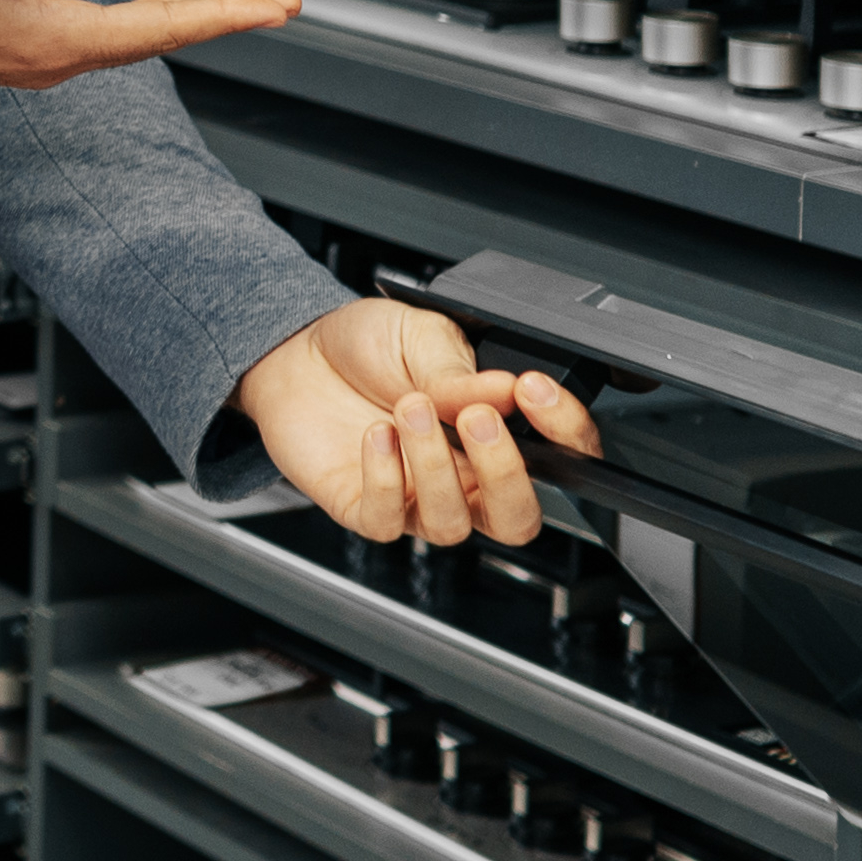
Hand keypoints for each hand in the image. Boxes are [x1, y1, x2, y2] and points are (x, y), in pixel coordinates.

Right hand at [0, 0, 301, 89]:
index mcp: (42, 43)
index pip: (156, 31)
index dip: (224, 16)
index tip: (281, 5)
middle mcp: (42, 61)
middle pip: (152, 40)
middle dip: (218, 19)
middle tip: (281, 3)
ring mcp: (24, 58)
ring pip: (124, 41)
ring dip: (179, 23)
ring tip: (231, 7)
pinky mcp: (6, 46)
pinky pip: (93, 38)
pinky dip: (133, 22)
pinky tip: (143, 8)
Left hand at [232, 297, 600, 549]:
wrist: (297, 351)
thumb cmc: (368, 347)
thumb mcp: (423, 337)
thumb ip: (463, 371)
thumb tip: (508, 388)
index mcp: (498, 431)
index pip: (562, 455)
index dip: (564, 432)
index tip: (534, 391)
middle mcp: (465, 475)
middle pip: (518, 518)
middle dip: (506, 474)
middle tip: (477, 418)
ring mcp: (415, 497)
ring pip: (452, 523)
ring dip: (434, 466)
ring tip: (411, 406)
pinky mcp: (365, 508)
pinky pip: (387, 519)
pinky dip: (383, 476)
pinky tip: (375, 433)